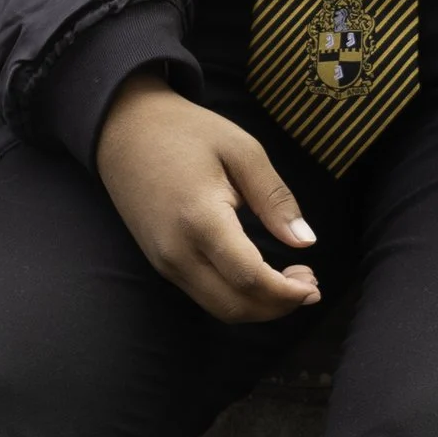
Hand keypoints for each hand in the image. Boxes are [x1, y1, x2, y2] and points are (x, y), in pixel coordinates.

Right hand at [94, 74, 318, 325]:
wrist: (123, 129)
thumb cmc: (185, 131)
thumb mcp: (242, 150)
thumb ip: (275, 198)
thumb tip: (305, 241)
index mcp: (200, 219)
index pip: (249, 278)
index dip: (287, 292)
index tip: (314, 284)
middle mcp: (176, 251)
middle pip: (234, 307)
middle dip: (278, 307)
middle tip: (309, 285)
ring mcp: (164, 261)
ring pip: (219, 307)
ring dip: (259, 306)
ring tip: (290, 280)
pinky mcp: (160, 262)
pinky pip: (204, 294)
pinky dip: (237, 296)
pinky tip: (258, 275)